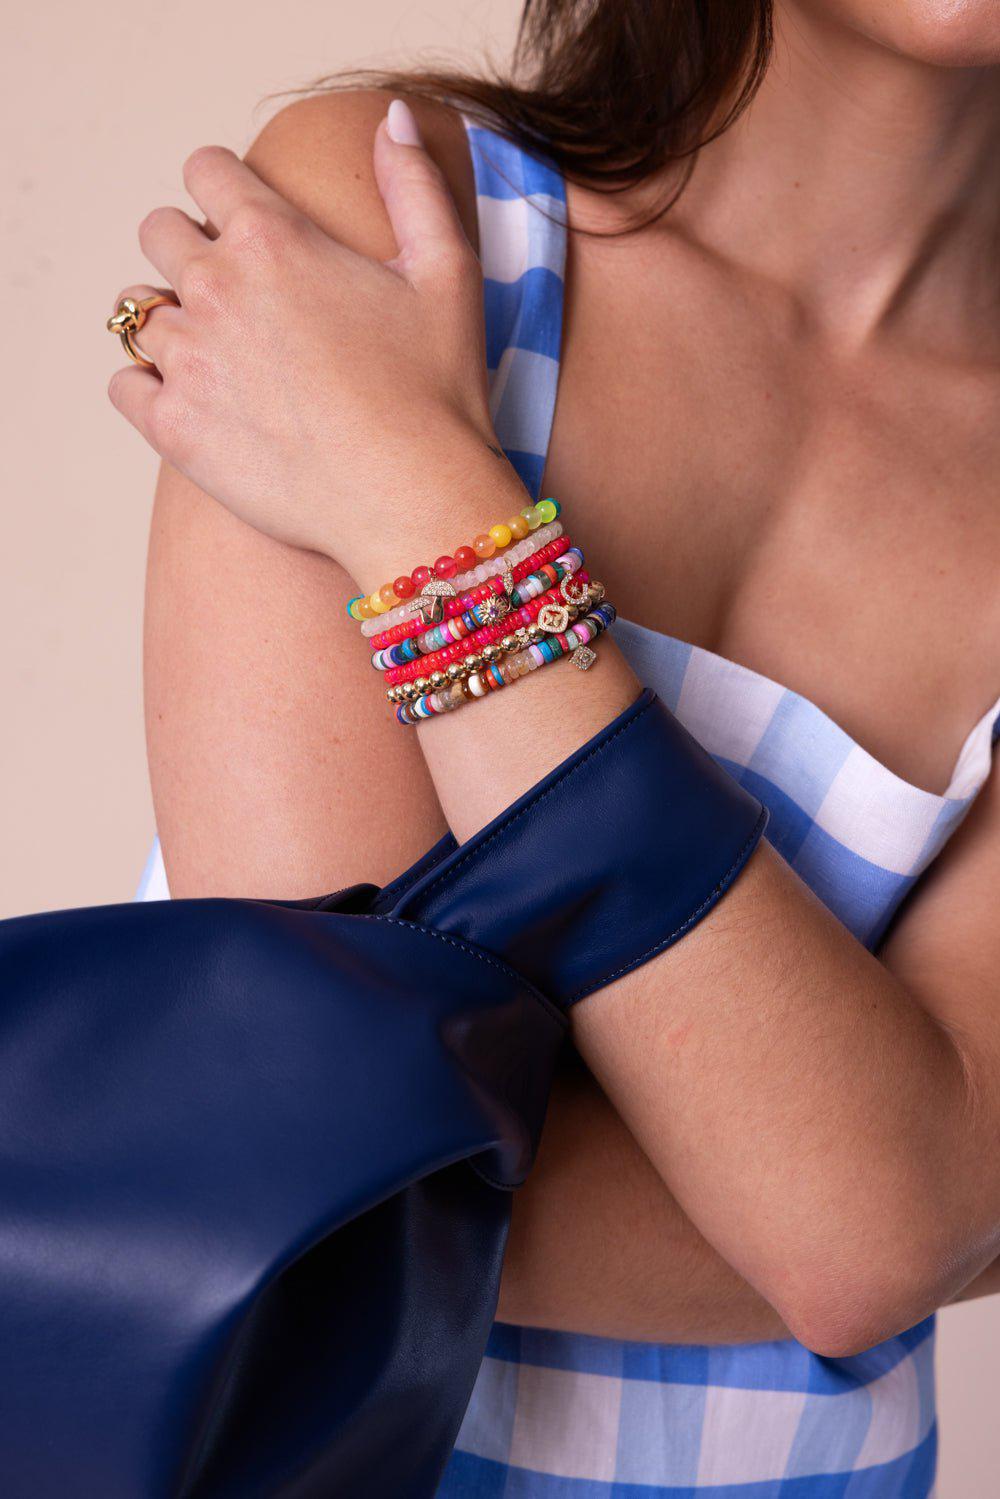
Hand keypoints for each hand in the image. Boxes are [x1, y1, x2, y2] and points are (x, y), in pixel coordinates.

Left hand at [108, 100, 516, 584]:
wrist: (412, 497)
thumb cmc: (437, 390)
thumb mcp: (446, 273)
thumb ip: (414, 187)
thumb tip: (394, 121)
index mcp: (272, 237)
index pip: (204, 170)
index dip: (222, 188)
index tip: (240, 217)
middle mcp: (215, 287)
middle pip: (158, 232)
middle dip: (188, 249)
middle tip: (233, 293)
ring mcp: (188, 359)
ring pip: (137, 312)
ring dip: (170, 321)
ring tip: (215, 353)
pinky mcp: (174, 427)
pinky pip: (123, 384)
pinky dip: (145, 386)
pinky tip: (189, 398)